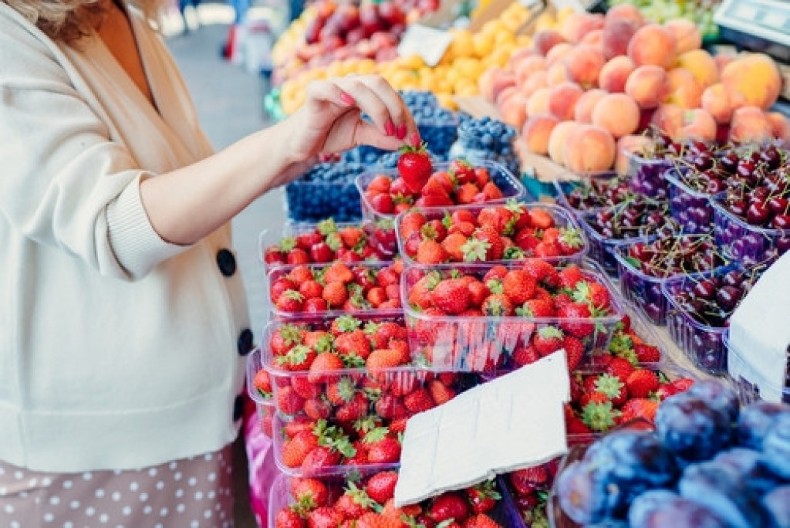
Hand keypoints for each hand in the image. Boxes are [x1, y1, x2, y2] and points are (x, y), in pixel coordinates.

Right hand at [283, 75, 418, 163]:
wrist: (301, 145)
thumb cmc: (329, 135)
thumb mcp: (361, 136)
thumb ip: (382, 137)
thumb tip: (407, 143)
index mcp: (365, 91)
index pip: (391, 95)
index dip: (406, 116)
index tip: (415, 140)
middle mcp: (351, 83)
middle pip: (379, 83)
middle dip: (396, 109)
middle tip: (403, 134)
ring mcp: (332, 85)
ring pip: (360, 86)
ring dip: (379, 108)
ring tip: (387, 131)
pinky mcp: (314, 94)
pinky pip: (326, 87)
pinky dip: (338, 91)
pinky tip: (349, 102)